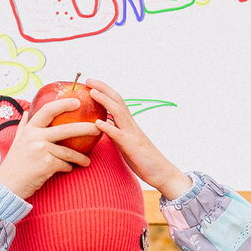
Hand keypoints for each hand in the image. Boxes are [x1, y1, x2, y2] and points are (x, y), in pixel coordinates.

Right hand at [0, 93, 92, 202]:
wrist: (7, 185)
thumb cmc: (15, 163)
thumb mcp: (17, 141)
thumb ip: (24, 126)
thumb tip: (26, 111)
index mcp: (30, 129)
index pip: (48, 110)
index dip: (63, 104)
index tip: (77, 101)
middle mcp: (35, 137)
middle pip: (66, 129)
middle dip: (86, 129)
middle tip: (98, 129)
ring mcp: (41, 150)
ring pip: (69, 152)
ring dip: (80, 158)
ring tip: (87, 161)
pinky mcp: (47, 165)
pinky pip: (65, 165)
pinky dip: (68, 168)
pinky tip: (67, 170)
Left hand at [87, 81, 190, 200]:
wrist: (161, 172)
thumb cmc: (142, 159)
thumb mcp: (125, 143)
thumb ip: (114, 133)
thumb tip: (101, 126)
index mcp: (129, 124)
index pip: (117, 101)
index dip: (104, 90)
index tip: (91, 83)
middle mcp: (131, 125)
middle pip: (117, 100)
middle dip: (103, 88)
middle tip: (88, 79)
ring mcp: (132, 134)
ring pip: (118, 112)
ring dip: (104, 101)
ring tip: (91, 92)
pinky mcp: (131, 146)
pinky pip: (118, 135)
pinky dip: (108, 127)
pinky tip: (97, 123)